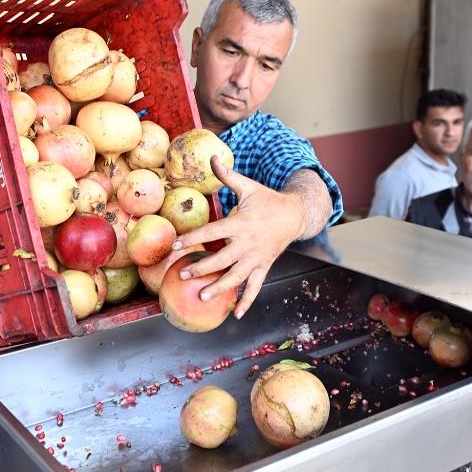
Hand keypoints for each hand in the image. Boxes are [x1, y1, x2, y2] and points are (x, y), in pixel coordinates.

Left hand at [172, 156, 307, 318]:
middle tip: (183, 275)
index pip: (213, 232)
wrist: (295, 215)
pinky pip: (255, 287)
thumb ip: (228, 175)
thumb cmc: (267, 200)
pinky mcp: (264, 266)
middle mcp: (248, 243)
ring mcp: (257, 258)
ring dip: (220, 288)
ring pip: (237, 277)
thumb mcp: (248, 186)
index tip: (176, 245)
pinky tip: (235, 314)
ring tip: (202, 297)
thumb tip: (212, 157)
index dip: (194, 238)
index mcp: (241, 223)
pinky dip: (247, 302)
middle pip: (222, 259)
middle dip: (202, 268)